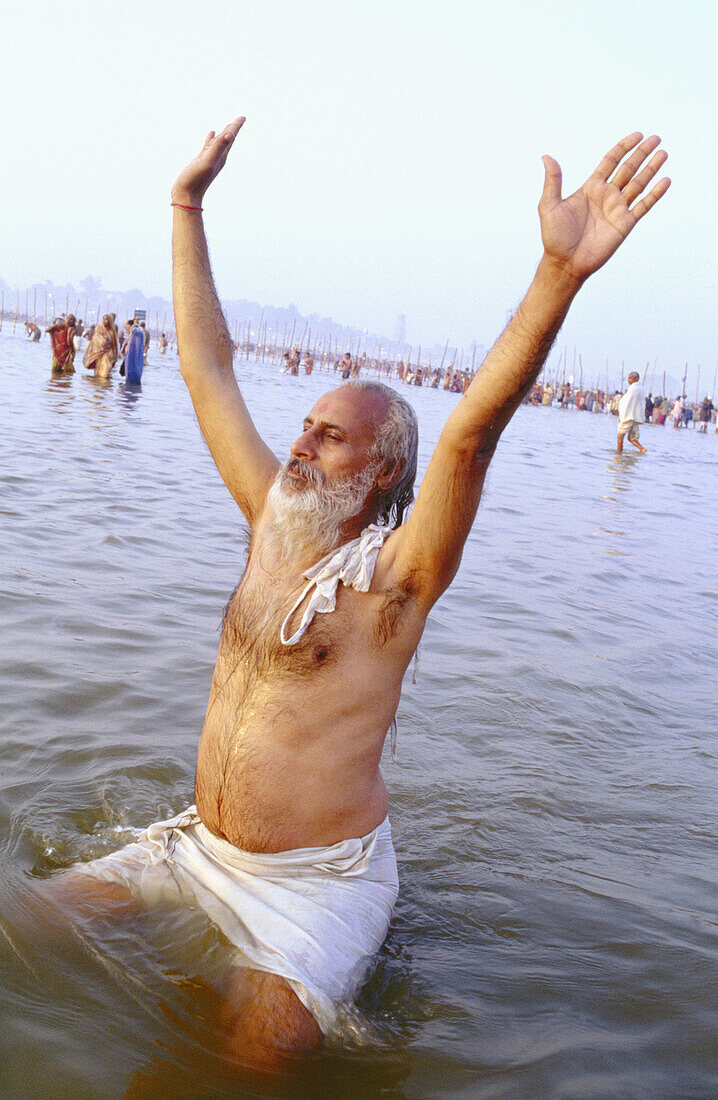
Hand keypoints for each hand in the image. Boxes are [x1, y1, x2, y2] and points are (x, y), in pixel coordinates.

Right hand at [171, 116, 245, 205]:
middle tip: (240, 119)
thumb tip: (230, 134)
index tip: (243, 117)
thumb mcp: (208, 161)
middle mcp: (217, 157)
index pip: (230, 137)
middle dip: (233, 128)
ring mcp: (209, 159)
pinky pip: (208, 146)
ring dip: (223, 133)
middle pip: (227, 139)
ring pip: (218, 142)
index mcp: (221, 156)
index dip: (236, 126)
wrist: (186, 195)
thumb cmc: (196, 179)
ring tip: (228, 126)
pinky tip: (211, 134)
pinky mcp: (201, 160)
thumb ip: (218, 148)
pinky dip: (210, 139)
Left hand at [538, 132, 669, 282]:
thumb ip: (553, 180)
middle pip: (628, 168)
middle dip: (642, 153)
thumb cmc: (554, 236)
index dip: (623, 147)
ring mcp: (617, 209)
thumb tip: (546, 157)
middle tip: (656, 138)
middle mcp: (606, 196)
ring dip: (651, 169)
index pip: (611, 161)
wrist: (565, 263)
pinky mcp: (625, 224)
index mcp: (591, 188)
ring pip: (638, 184)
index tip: (637, 135)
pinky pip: (643, 206)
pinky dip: (655, 194)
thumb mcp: (549, 205)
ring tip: (663, 154)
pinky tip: (665, 181)